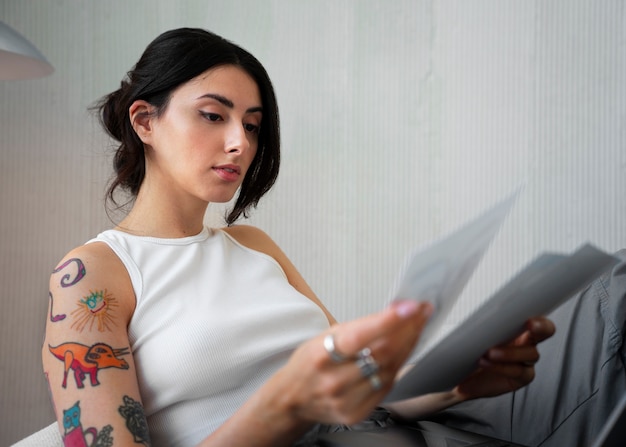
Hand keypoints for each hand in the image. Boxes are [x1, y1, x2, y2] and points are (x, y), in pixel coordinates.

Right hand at [267, 300, 433, 426]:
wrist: (293, 398)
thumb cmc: (310, 362)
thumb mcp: (324, 336)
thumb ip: (359, 327)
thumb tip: (394, 311)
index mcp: (322, 354)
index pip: (360, 335)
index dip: (389, 320)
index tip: (411, 307)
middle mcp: (334, 379)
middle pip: (383, 353)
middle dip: (408, 329)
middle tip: (421, 313)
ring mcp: (346, 399)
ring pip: (390, 369)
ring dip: (408, 346)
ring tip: (416, 328)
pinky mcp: (356, 413)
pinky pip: (387, 386)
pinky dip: (398, 366)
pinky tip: (403, 352)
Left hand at [453, 316, 555, 399]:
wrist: (453, 372)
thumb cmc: (462, 343)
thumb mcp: (467, 325)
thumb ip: (477, 313)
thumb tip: (471, 290)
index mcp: (515, 322)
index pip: (535, 311)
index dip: (538, 311)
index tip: (530, 313)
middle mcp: (526, 339)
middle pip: (544, 331)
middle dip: (539, 327)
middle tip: (528, 325)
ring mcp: (525, 360)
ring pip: (529, 353)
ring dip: (508, 353)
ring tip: (487, 353)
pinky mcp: (519, 377)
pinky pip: (518, 371)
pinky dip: (501, 368)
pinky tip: (485, 364)